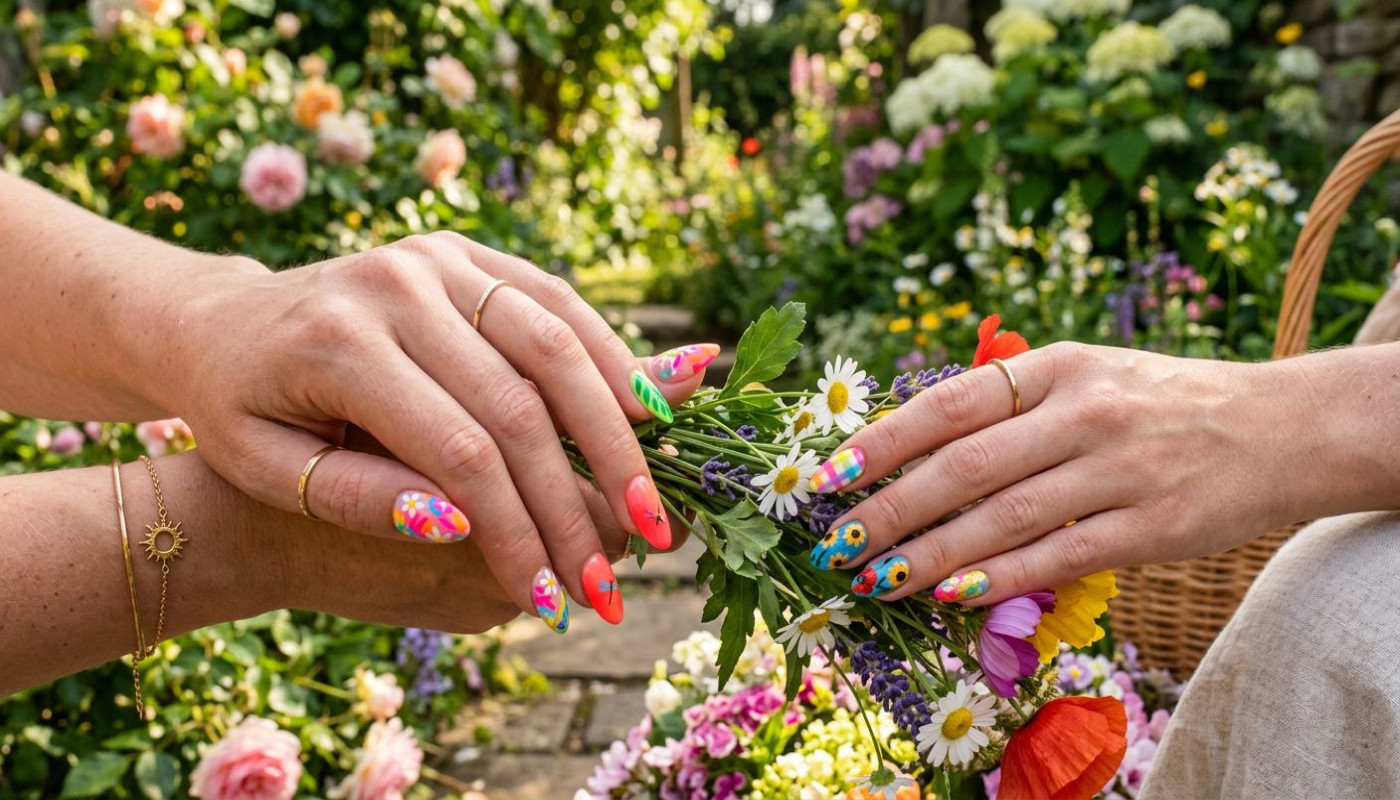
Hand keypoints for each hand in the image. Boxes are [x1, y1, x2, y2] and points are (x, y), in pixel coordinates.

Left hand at [142, 232, 713, 625]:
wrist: (220, 319)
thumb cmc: (240, 408)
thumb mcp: (268, 467)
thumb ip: (358, 497)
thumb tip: (459, 524)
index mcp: (339, 344)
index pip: (461, 453)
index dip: (518, 533)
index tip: (553, 600)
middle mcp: (398, 284)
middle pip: (522, 402)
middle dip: (582, 497)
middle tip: (621, 575)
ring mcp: (437, 257)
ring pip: (557, 342)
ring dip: (618, 429)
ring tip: (653, 506)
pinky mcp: (465, 251)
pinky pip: (555, 302)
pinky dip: (610, 359)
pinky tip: (648, 416)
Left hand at [807, 342, 1315, 605]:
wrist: (1280, 427)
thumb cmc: (1158, 404)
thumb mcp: (1087, 375)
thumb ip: (1010, 405)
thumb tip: (910, 448)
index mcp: (1058, 368)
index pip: (949, 405)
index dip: (882, 442)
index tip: (828, 476)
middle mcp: (1085, 412)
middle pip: (964, 467)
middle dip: (890, 509)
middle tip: (838, 543)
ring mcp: (1121, 470)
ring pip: (1003, 518)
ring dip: (930, 554)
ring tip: (877, 579)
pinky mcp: (1152, 527)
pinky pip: (1060, 556)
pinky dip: (1001, 577)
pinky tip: (953, 594)